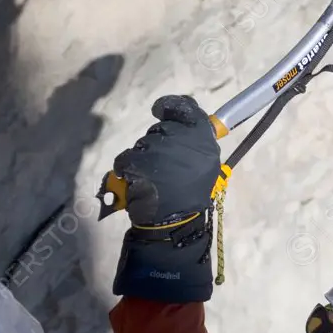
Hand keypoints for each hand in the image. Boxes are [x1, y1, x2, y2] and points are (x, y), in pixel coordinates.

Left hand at [112, 95, 221, 302]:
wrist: (173, 226)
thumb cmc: (187, 200)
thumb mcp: (201, 170)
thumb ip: (191, 147)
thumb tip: (174, 123)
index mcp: (206, 144)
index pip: (189, 110)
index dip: (172, 106)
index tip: (159, 110)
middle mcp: (186, 143)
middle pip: (162, 130)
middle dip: (156, 145)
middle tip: (161, 168)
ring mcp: (162, 151)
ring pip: (143, 144)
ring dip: (141, 160)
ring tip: (151, 181)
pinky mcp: (141, 163)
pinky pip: (127, 157)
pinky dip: (127, 170)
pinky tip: (137, 184)